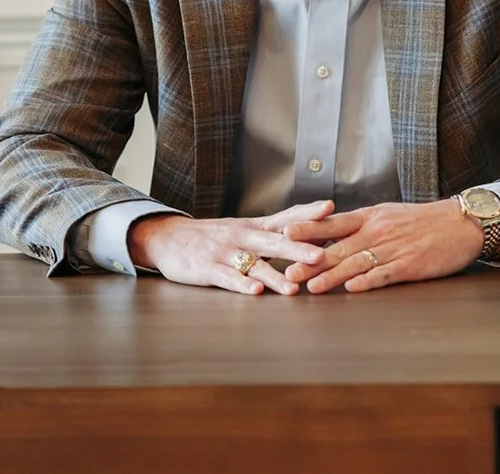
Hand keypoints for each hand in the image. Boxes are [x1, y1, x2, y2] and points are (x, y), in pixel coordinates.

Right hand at [128, 201, 332, 295]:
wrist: (169, 237)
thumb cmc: (214, 236)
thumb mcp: (245, 229)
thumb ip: (275, 232)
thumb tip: (313, 232)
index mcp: (255, 226)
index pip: (285, 216)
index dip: (307, 212)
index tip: (331, 208)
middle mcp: (243, 236)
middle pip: (274, 241)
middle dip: (298, 248)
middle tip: (321, 255)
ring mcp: (225, 252)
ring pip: (254, 264)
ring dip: (274, 276)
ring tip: (293, 288)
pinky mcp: (207, 268)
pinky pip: (227, 278)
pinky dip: (241, 284)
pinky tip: (255, 292)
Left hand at [282, 199, 483, 293]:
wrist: (459, 223)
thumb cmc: (421, 221)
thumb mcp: (387, 215)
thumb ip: (360, 226)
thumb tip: (330, 237)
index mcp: (370, 217)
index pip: (333, 223)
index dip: (309, 229)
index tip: (285, 234)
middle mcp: (377, 231)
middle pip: (339, 248)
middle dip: (311, 262)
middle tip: (288, 272)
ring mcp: (393, 248)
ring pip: (357, 263)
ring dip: (333, 277)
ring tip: (312, 287)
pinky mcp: (410, 264)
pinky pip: (385, 273)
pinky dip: (369, 281)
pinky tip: (353, 289)